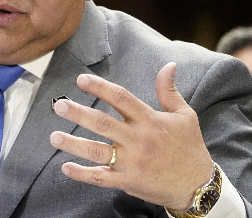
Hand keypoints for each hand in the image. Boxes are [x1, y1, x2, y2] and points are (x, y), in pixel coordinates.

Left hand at [48, 62, 213, 209]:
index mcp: (150, 121)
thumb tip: (168, 65)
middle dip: (79, 114)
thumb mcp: (185, 115)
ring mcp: (132, 162)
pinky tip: (65, 167)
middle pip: (103, 123)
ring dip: (73, 144)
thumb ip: (169, 91)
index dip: (100, 87)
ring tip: (53, 136)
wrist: (198, 186)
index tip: (81, 79)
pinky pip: (101, 177)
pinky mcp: (128, 181)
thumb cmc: (189, 147)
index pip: (121, 98)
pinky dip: (82, 174)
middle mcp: (139, 140)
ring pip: (97, 151)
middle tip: (59, 105)